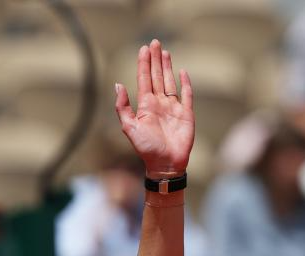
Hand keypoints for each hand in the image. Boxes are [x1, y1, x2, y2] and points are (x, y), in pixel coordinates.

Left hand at [115, 40, 194, 177]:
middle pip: (157, 76)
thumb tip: (117, 85)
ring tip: (164, 52)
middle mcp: (159, 103)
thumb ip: (122, 107)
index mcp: (145, 106)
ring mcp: (173, 107)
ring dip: (167, 67)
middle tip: (154, 42)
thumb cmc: (146, 148)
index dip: (143, 64)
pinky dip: (185, 83)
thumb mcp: (129, 127)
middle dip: (155, 60)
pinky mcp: (186, 113)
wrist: (165, 163)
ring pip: (170, 81)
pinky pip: (187, 94)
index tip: (143, 49)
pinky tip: (182, 72)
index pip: (144, 79)